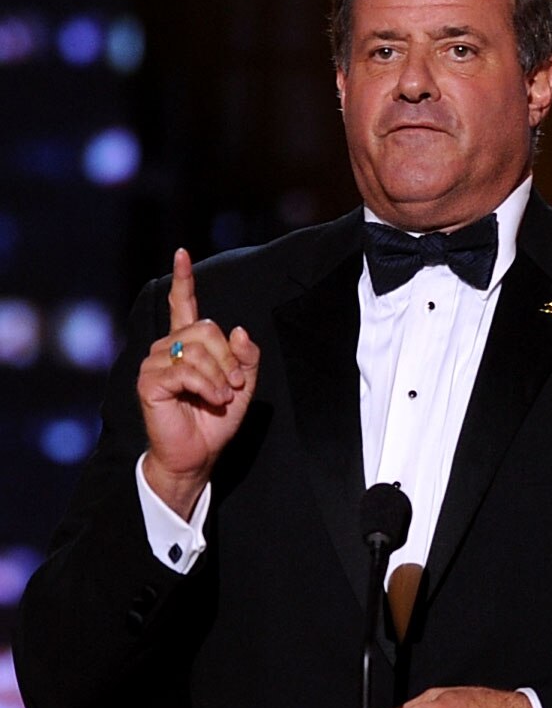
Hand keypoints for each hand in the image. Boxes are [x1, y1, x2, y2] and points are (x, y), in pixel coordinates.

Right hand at [137, 248, 259, 517]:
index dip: (183, 280)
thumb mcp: (242, 387)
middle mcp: (167, 348)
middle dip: (229, 358)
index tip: (182, 252)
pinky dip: (207, 385)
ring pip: (197, 349)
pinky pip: (185, 370)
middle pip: (206, 328)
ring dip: (220, 375)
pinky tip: (212, 398)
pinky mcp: (149, 381)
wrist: (198, 454)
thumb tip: (239, 330)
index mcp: (187, 345)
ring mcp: (155, 363)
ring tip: (222, 396)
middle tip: (234, 385)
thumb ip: (246, 358)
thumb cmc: (215, 421)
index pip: (182, 305)